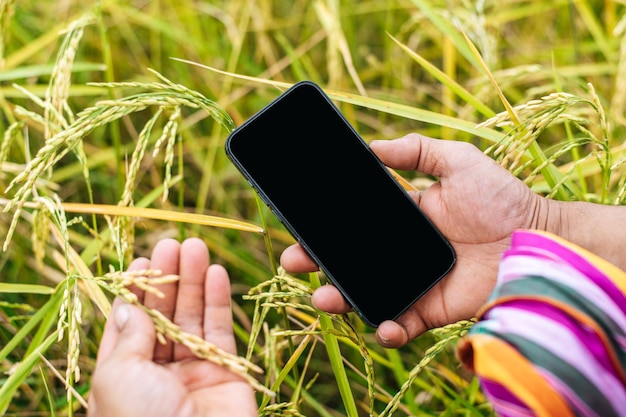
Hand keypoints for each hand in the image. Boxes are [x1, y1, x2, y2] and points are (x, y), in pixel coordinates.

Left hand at [89, 238, 257, 416]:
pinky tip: (216, 275)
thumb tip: (127, 305)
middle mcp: (157, 372)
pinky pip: (221, 332)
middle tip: (174, 244)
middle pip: (163, 315)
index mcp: (123, 375)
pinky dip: (219, 302)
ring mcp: (193, 371)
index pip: (130, 323)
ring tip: (197, 248)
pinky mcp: (225, 373)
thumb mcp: (118, 378)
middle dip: (168, 279)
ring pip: (193, 317)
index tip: (144, 260)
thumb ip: (127, 337)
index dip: (137, 291)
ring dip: (195, 282)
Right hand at [281, 134, 549, 347]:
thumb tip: (370, 145)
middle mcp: (400, 252)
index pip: (352, 224)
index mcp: (401, 219)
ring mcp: (413, 282)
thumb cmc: (501, 197)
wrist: (539, 239)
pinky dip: (387, 330)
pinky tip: (381, 326)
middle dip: (316, 263)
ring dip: (339, 299)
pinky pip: (402, 324)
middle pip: (348, 261)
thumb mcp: (458, 161)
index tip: (298, 224)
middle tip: (293, 261)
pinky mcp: (432, 309)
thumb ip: (415, 150)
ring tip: (322, 298)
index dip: (323, 227)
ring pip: (365, 295)